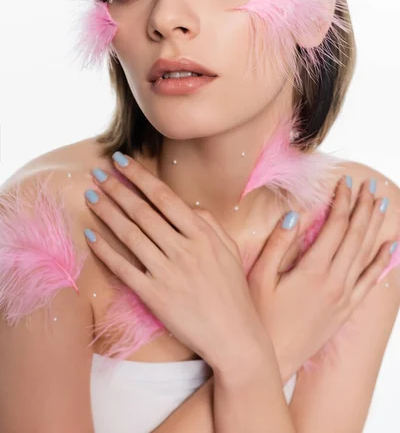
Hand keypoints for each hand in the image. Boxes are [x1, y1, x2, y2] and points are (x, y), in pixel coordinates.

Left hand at [83, 153, 263, 369]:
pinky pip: (124, 269)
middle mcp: (183, 249)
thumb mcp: (230, 250)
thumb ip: (210, 223)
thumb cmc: (233, 291)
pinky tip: (91, 236)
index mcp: (202, 234)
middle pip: (143, 212)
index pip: (164, 197)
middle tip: (98, 173)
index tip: (122, 161)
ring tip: (90, 196)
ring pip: (130, 235)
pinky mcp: (154, 296)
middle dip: (117, 189)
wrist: (234, 335)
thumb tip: (188, 205)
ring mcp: (167, 272)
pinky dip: (105, 251)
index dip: (140, 177)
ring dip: (107, 212)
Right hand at [246, 175, 394, 377]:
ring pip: (365, 254)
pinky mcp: (346, 310)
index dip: (341, 202)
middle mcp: (335, 282)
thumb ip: (278, 244)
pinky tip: (390, 248)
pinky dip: (381, 262)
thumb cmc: (259, 318)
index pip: (334, 226)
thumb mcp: (260, 277)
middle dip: (362, 207)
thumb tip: (294, 215)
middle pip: (355, 236)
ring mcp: (344, 297)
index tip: (345, 182)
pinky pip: (370, 282)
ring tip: (382, 205)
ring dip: (374, 227)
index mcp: (313, 270)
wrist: (272, 359)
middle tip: (369, 186)